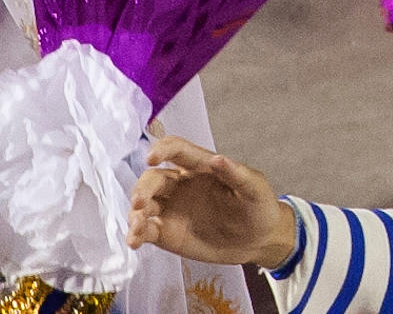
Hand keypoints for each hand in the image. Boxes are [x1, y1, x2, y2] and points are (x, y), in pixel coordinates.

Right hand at [127, 135, 300, 269]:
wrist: (259, 239)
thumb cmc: (258, 206)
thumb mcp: (254, 187)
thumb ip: (236, 173)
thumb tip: (217, 158)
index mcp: (200, 167)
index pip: (177, 150)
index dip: (162, 149)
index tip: (152, 157)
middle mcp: (180, 185)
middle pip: (153, 179)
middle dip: (143, 188)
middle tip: (140, 203)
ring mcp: (172, 209)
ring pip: (144, 205)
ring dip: (135, 214)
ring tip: (137, 228)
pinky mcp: (167, 233)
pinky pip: (145, 230)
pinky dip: (136, 234)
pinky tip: (134, 242)